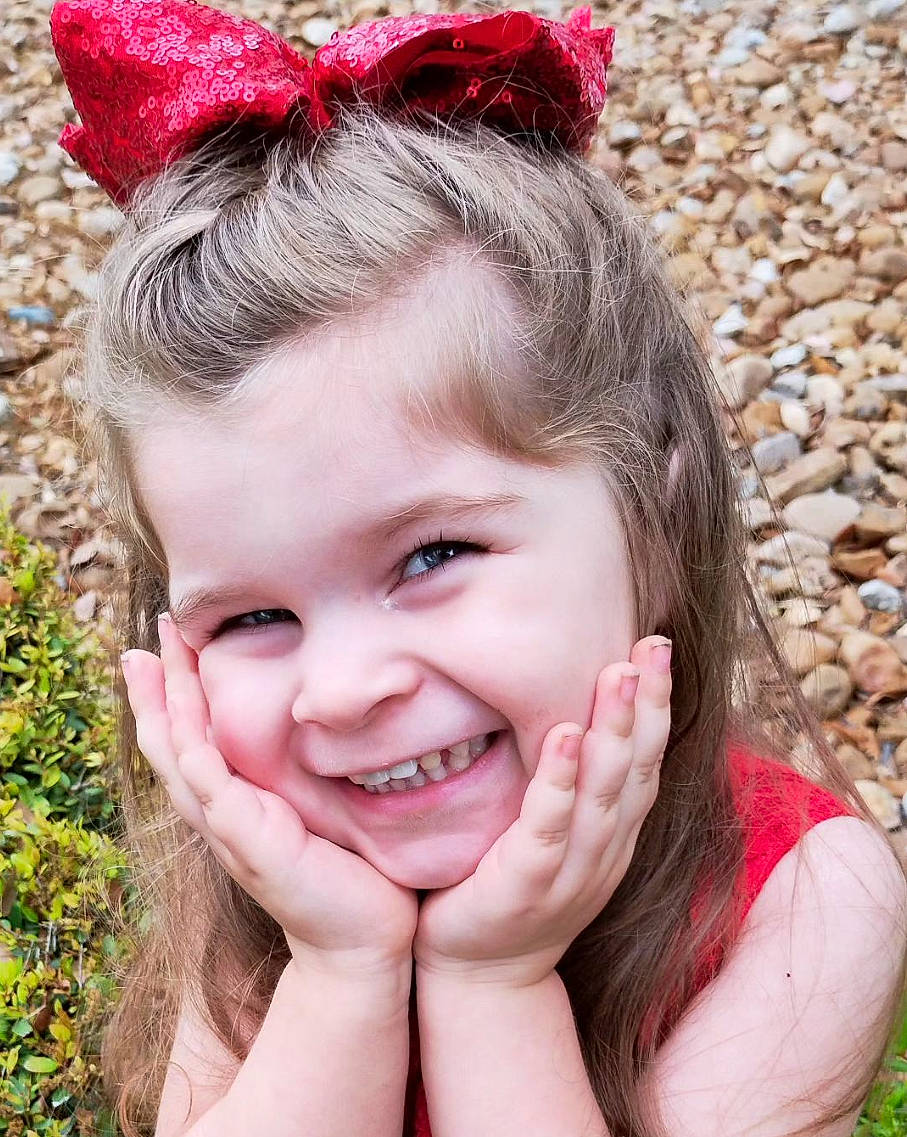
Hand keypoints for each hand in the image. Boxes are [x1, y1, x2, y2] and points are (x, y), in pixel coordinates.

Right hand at [121, 613, 418, 982]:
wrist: (363, 941)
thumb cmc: (353, 872)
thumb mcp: (326, 806)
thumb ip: (315, 770)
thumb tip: (336, 719)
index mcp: (237, 803)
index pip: (194, 737)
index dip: (178, 691)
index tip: (174, 641)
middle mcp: (221, 813)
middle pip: (172, 739)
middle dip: (160, 682)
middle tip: (158, 628)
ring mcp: (228, 828)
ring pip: (180, 753)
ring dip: (165, 701)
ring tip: (156, 651)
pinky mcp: (248, 841)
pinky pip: (208, 784)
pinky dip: (191, 745)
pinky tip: (183, 710)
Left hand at [411, 635, 671, 987]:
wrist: (480, 978)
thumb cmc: (510, 888)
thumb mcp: (554, 832)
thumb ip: (569, 781)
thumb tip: (567, 705)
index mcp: (614, 833)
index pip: (647, 760)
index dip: (657, 705)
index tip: (657, 646)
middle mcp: (604, 850)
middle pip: (637, 768)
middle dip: (648, 704)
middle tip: (652, 645)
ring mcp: (570, 872)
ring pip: (603, 794)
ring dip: (613, 731)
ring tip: (617, 674)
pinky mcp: (526, 887)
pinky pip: (547, 828)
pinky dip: (558, 781)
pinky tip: (562, 736)